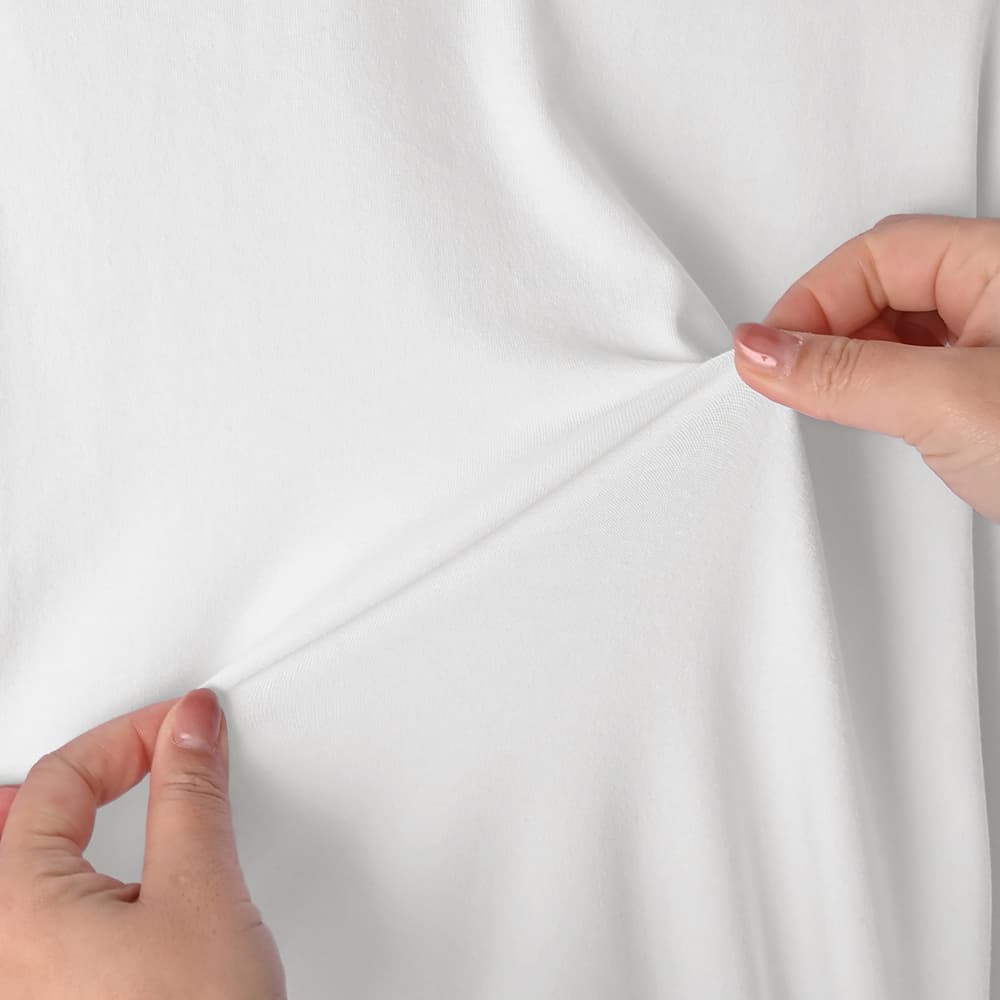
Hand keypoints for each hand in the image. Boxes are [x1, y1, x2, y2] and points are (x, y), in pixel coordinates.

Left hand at [0, 689, 286, 998]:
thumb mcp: (202, 892)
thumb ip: (191, 794)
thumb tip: (190, 728)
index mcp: (16, 911)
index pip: (57, 781)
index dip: (129, 736)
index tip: (183, 725)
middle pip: (9, 830)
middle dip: (64, 781)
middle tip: (116, 751)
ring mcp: (19, 985)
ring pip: (15, 882)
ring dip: (52, 830)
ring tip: (91, 803)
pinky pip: (31, 927)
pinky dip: (64, 884)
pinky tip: (100, 891)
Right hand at [732, 213, 999, 521]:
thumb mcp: (949, 403)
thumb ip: (846, 373)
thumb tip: (766, 349)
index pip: (877, 254)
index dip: (813, 298)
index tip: (771, 351)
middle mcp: (999, 295)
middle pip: (880, 285)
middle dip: (824, 329)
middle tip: (790, 377)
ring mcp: (992, 346)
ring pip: (892, 330)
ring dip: (845, 362)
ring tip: (821, 398)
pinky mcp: (985, 392)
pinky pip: (909, 370)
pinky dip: (872, 390)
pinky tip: (863, 412)